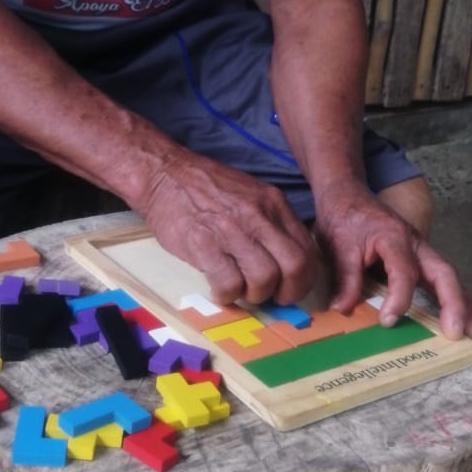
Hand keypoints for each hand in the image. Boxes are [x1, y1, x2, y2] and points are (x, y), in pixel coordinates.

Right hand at [139, 151, 318, 306]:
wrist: (165, 174)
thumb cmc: (207, 189)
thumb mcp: (251, 195)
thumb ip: (271, 223)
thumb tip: (287, 261)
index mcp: (273, 204)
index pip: (307, 250)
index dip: (303, 279)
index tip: (289, 288)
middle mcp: (258, 216)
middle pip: (294, 267)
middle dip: (287, 293)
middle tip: (271, 297)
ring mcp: (231, 230)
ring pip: (264, 278)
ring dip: (254, 295)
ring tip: (240, 290)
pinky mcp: (204, 244)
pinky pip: (228, 283)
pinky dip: (227, 295)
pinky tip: (219, 289)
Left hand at [315, 182, 471, 341]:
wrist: (348, 195)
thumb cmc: (345, 218)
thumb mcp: (339, 246)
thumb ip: (345, 277)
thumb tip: (343, 309)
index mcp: (395, 237)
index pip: (404, 272)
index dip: (399, 299)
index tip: (388, 321)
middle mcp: (416, 244)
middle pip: (444, 273)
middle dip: (453, 304)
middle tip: (456, 333)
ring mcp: (422, 251)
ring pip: (450, 277)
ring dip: (464, 304)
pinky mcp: (421, 259)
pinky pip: (443, 279)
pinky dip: (456, 299)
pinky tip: (463, 319)